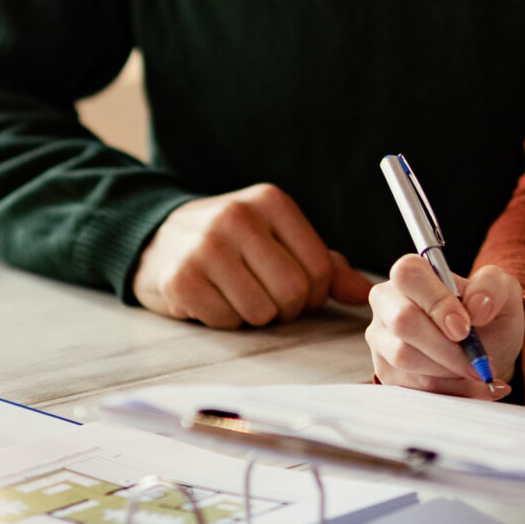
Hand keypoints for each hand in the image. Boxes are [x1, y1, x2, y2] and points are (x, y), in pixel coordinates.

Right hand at [130, 184, 371, 327]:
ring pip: (261, 312)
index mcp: (271, 202)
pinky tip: (212, 298)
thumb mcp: (277, 238)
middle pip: (292, 293)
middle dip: (286, 309)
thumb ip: (324, 263)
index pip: (319, 269)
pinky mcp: (181, 278)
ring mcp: (206, 246)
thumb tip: (366, 292)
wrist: (158, 240)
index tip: (294, 288)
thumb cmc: (232, 243)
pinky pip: (226, 321)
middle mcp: (238, 217)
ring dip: (254, 316)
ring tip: (237, 294)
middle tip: (266, 298)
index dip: (313, 293)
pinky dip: (225, 320)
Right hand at [366, 255, 524, 399]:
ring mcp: (382, 339)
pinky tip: (472, 387)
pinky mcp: (386, 371)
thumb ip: (492, 288)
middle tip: (477, 362)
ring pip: (404, 358)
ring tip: (477, 373)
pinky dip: (449, 391)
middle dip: (446, 348)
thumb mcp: (503, 292)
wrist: (486, 352)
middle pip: (403, 322)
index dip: (437, 303)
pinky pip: (411, 385)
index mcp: (411, 274)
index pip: (410, 276)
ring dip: (449, 372)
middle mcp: (388, 302)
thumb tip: (477, 307)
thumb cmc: (487, 316)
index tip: (465, 329)